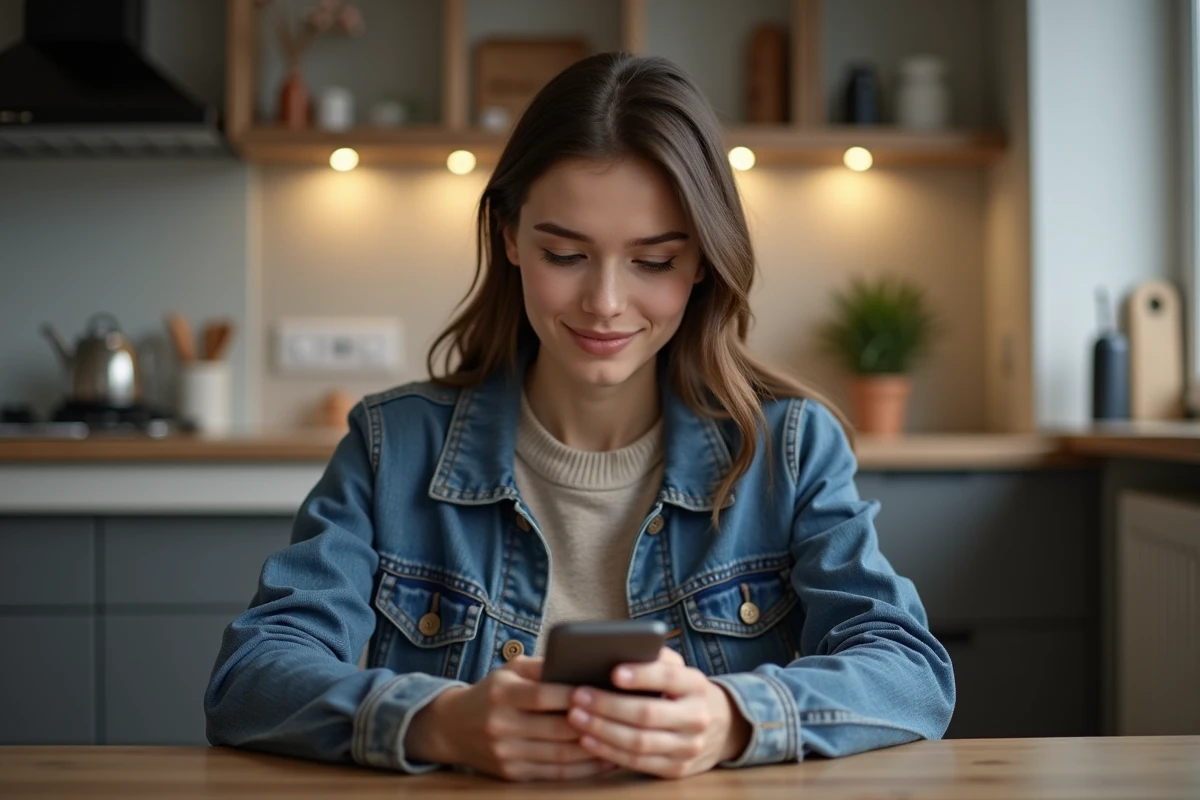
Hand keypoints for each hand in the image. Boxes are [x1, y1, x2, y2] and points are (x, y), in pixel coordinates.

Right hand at [405, 656, 614, 780]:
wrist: (452, 727)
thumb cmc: (492, 691)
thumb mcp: (510, 669)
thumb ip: (543, 666)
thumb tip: (583, 665)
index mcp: (501, 694)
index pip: (543, 695)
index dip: (575, 695)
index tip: (605, 690)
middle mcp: (501, 725)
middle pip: (556, 729)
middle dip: (592, 724)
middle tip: (623, 717)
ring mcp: (506, 754)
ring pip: (560, 756)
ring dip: (594, 750)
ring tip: (622, 739)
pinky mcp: (512, 775)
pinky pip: (555, 775)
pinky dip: (584, 769)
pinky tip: (604, 759)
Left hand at [565, 647, 751, 778]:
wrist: (720, 727)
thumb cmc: (683, 691)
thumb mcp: (678, 669)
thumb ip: (654, 658)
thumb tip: (616, 649)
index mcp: (697, 684)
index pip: (669, 677)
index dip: (641, 675)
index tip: (613, 672)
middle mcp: (697, 717)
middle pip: (648, 714)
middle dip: (608, 705)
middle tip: (578, 696)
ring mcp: (689, 747)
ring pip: (640, 742)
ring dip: (602, 730)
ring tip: (576, 717)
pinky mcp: (677, 769)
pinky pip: (638, 763)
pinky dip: (609, 752)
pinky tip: (588, 740)